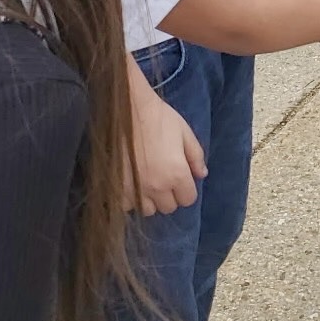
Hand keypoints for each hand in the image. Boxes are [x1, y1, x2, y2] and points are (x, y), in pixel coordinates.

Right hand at [126, 88, 206, 216]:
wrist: (129, 111)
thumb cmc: (161, 119)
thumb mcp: (185, 133)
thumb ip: (196, 156)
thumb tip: (202, 174)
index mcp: (177, 174)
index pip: (188, 199)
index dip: (187, 190)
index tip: (182, 179)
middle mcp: (157, 187)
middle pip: (169, 207)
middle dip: (170, 195)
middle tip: (165, 178)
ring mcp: (135, 190)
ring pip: (148, 210)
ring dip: (151, 200)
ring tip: (148, 182)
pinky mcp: (117, 188)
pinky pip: (127, 205)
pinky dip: (131, 199)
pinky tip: (133, 183)